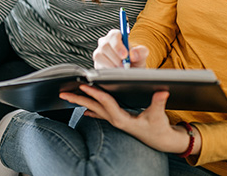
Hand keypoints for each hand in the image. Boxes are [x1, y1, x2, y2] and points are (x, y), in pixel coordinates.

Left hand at [60, 85, 200, 154]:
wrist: (161, 141)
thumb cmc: (159, 128)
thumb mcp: (159, 115)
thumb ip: (159, 103)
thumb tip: (162, 91)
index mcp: (123, 119)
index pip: (106, 103)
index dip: (95, 93)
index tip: (84, 85)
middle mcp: (116, 120)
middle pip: (94, 107)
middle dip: (79, 99)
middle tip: (63, 93)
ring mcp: (116, 121)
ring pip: (95, 109)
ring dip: (82, 102)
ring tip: (69, 97)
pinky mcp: (118, 120)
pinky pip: (101, 114)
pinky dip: (92, 110)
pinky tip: (85, 110)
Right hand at [94, 29, 148, 68]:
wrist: (131, 69)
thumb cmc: (135, 59)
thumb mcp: (142, 55)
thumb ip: (141, 52)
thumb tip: (133, 54)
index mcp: (116, 35)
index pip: (113, 35)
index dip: (118, 46)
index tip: (125, 55)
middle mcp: (106, 42)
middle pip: (105, 46)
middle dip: (116, 58)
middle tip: (124, 65)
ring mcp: (99, 52)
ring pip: (99, 55)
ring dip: (111, 64)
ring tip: (121, 68)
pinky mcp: (97, 62)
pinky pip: (98, 65)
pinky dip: (107, 70)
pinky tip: (115, 71)